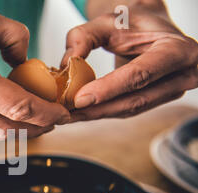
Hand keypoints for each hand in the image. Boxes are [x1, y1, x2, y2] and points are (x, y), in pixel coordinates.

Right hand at [0, 0, 69, 139]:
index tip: (61, 112)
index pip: (16, 105)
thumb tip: (26, 60)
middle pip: (6, 130)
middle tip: (54, 120)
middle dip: (35, 128)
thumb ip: (13, 37)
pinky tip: (8, 119)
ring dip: (16, 132)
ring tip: (35, 122)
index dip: (45, 112)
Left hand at [61, 5, 197, 120]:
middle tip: (67, 112)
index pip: (140, 74)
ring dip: (97, 114)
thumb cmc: (134, 23)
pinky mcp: (159, 100)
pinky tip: (82, 113)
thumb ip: (84, 36)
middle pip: (136, 99)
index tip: (80, 99)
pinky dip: (103, 112)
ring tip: (68, 115)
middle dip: (98, 108)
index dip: (109, 89)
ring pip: (131, 109)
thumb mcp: (109, 20)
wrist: (152, 29)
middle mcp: (182, 74)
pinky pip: (129, 110)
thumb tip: (66, 63)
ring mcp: (173, 90)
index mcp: (176, 50)